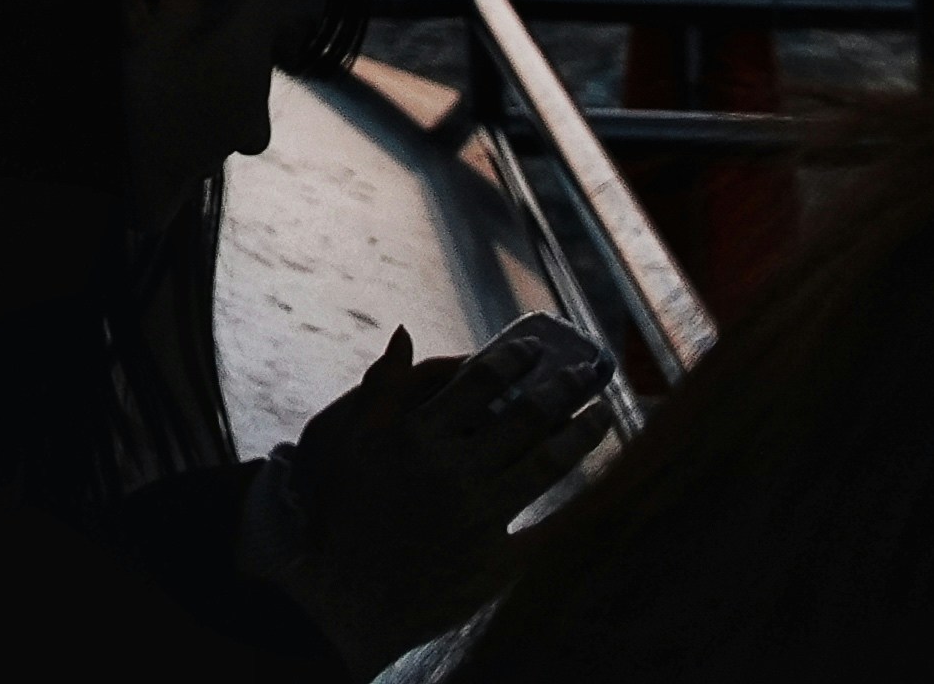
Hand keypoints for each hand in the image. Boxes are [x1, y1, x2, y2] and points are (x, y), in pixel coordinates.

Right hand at [249, 315, 615, 667]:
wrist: (334, 600)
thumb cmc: (332, 511)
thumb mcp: (339, 439)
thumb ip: (380, 387)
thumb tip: (406, 333)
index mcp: (417, 436)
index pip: (478, 382)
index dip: (512, 358)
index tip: (534, 346)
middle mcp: (454, 472)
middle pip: (523, 416)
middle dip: (561, 387)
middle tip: (586, 369)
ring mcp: (478, 518)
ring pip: (545, 464)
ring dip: (580, 434)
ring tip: (601, 414)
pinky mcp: (493, 563)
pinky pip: (545, 527)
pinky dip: (575, 505)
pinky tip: (594, 487)